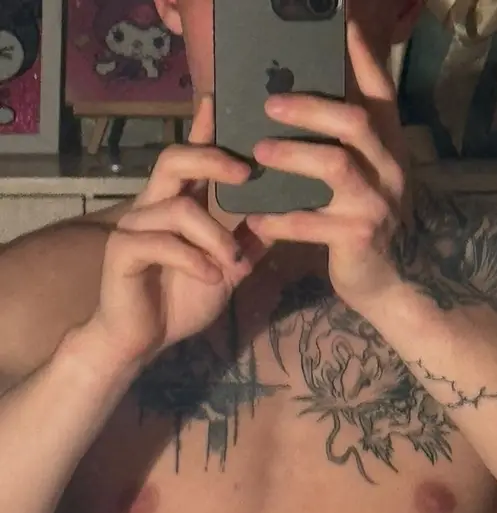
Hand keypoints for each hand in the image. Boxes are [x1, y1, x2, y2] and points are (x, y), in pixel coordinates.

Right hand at [88, 98, 252, 368]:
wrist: (145, 338)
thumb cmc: (186, 295)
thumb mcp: (229, 265)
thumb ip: (250, 238)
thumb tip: (286, 212)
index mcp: (181, 202)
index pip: (193, 155)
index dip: (206, 128)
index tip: (227, 102)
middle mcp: (155, 205)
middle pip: (176, 159)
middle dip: (213, 160)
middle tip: (246, 174)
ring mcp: (135, 226)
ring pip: (178, 208)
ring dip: (216, 237)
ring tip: (237, 265)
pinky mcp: (122, 251)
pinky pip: (160, 243)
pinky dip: (193, 259)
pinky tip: (212, 277)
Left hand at [246, 22, 409, 306]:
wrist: (391, 283)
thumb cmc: (368, 226)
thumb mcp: (369, 180)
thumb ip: (349, 144)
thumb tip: (311, 103)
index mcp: (390, 151)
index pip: (381, 96)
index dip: (363, 60)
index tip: (343, 26)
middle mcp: (390, 170)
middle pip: (354, 122)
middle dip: (310, 106)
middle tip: (269, 104)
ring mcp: (376, 204)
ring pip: (334, 164)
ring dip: (291, 154)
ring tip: (258, 152)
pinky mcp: (357, 237)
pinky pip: (311, 223)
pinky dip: (279, 220)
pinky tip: (254, 218)